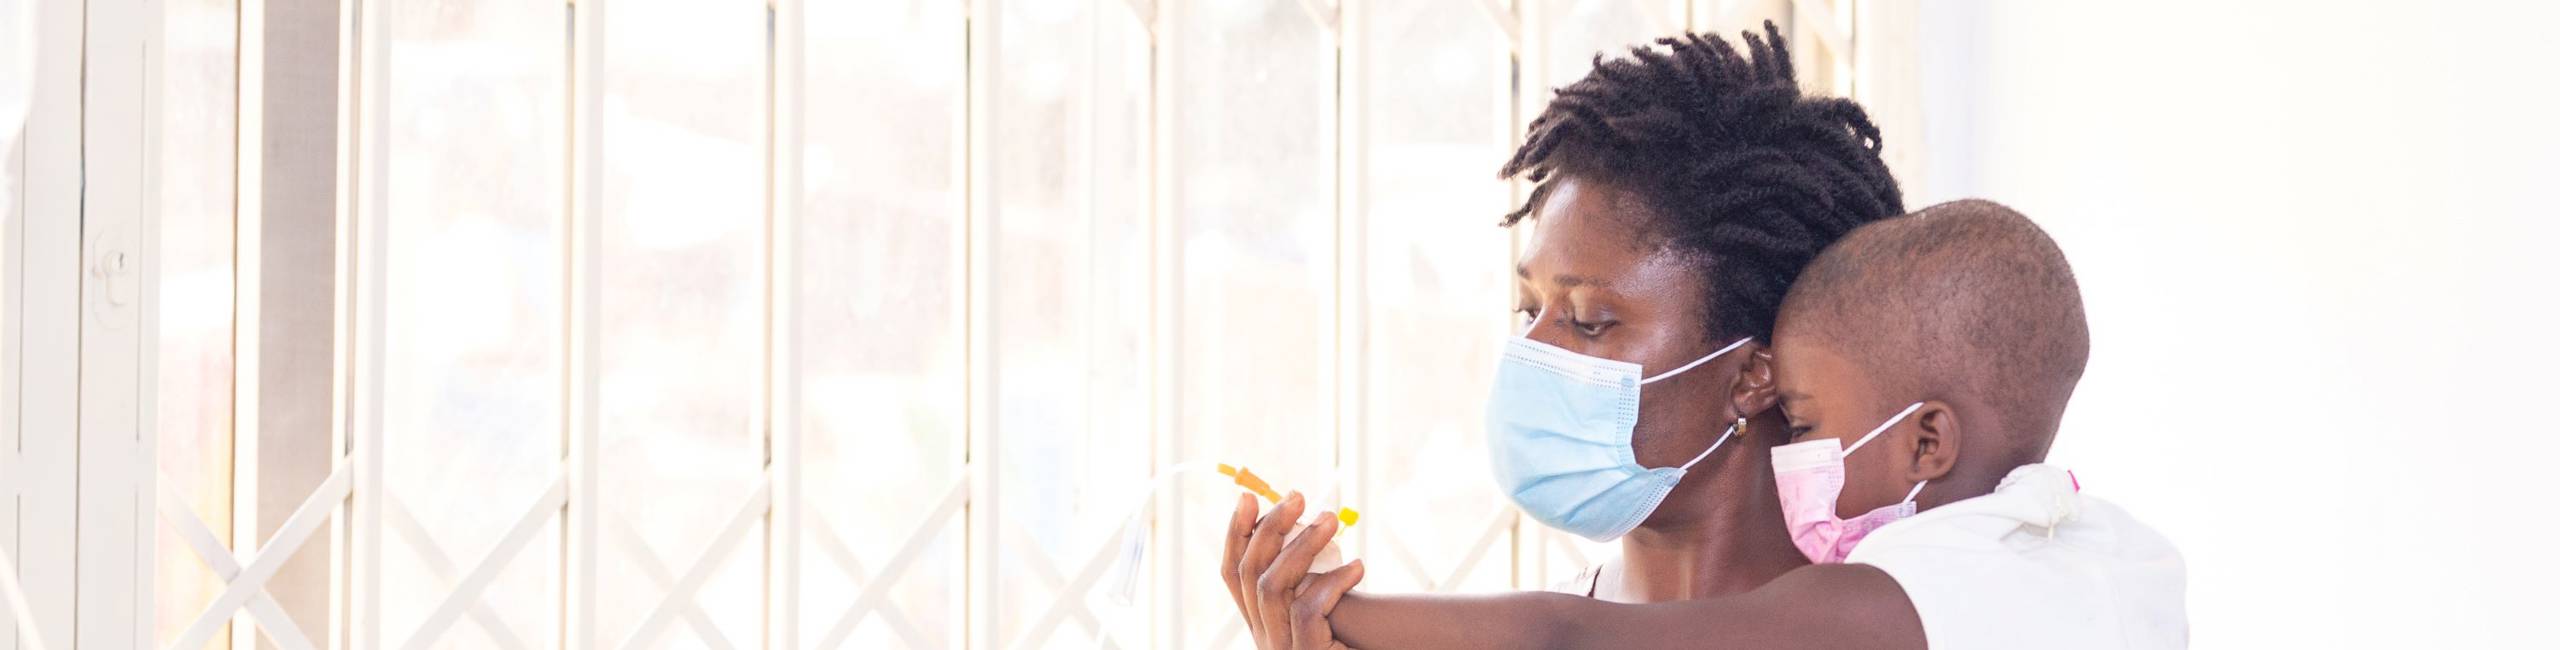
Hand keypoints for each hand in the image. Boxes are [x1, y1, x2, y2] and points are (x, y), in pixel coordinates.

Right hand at [1221, 491, 1367, 649]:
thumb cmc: (1356, 643)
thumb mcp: (1326, 609)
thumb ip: (1310, 580)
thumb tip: (1309, 525)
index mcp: (1263, 623)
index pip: (1233, 574)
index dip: (1235, 534)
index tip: (1248, 496)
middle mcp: (1264, 638)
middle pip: (1249, 574)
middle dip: (1270, 528)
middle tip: (1298, 496)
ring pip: (1271, 587)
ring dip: (1301, 546)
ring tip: (1332, 520)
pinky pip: (1307, 611)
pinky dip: (1331, 583)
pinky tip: (1359, 568)